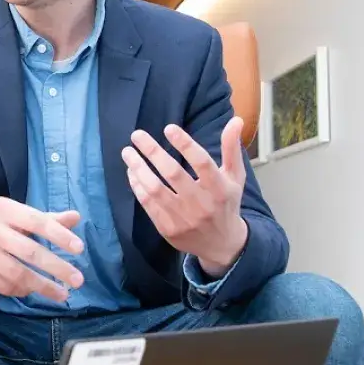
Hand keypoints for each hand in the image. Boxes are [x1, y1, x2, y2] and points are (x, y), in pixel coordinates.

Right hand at [0, 198, 86, 301]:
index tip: (79, 248)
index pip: (36, 221)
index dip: (58, 235)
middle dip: (56, 268)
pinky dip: (22, 290)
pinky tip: (34, 290)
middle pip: (29, 252)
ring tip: (63, 293)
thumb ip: (44, 218)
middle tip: (78, 279)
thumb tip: (76, 218)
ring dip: (43, 286)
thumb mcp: (11, 211)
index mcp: (2, 209)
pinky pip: (3, 286)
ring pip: (17, 274)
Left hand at [123, 117, 249, 273]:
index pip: (202, 162)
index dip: (185, 144)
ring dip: (138, 168)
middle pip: (173, 173)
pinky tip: (132, 172)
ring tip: (128, 152)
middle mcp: (202, 204)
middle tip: (137, 134)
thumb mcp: (235, 177)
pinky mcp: (168, 229)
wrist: (222, 245)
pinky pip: (148, 205)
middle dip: (152, 151)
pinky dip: (137, 186)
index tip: (168, 128)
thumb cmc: (227, 203)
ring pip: (155, 189)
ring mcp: (184, 219)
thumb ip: (232, 148)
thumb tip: (235, 119)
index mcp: (220, 189)